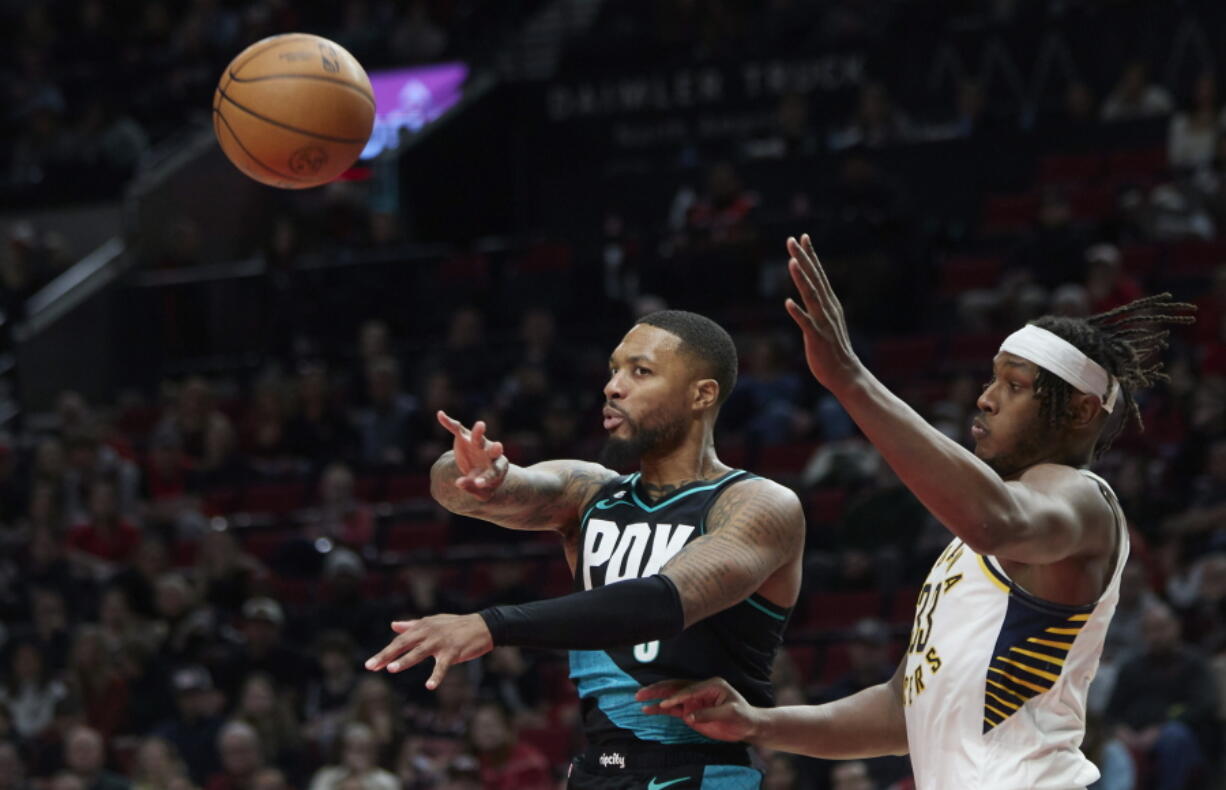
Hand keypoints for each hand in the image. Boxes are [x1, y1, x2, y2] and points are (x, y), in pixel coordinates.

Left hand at [364, 613, 492, 688]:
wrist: (484, 626)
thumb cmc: (456, 626)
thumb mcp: (433, 622)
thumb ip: (412, 625)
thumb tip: (393, 625)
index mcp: (423, 626)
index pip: (399, 640)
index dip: (385, 652)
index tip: (370, 664)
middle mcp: (429, 633)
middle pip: (403, 644)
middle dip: (386, 655)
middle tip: (370, 666)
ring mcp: (441, 642)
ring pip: (419, 652)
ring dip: (405, 660)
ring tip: (391, 669)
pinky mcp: (453, 651)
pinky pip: (443, 666)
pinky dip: (437, 676)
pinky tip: (430, 686)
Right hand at [437, 411, 507, 499]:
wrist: (476, 471)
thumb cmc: (482, 484)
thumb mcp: (481, 492)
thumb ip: (471, 488)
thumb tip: (458, 483)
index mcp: (497, 468)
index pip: (494, 473)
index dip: (485, 478)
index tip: (478, 483)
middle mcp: (490, 454)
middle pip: (493, 451)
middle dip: (495, 449)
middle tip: (498, 446)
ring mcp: (477, 444)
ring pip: (478, 437)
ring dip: (479, 432)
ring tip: (481, 425)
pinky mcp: (464, 437)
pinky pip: (457, 429)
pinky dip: (449, 422)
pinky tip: (440, 415)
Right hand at [636, 677, 761, 742]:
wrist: (747, 725)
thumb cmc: (742, 716)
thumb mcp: (730, 714)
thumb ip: (710, 714)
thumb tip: (689, 717)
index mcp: (711, 685)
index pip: (690, 689)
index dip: (677, 696)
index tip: (666, 703)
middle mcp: (699, 689)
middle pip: (675, 687)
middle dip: (658, 690)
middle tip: (642, 693)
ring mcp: (693, 700)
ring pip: (670, 696)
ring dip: (655, 697)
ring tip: (639, 697)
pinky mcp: (689, 710)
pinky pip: (672, 709)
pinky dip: (660, 709)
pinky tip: (647, 709)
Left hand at [784, 234, 861, 390]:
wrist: (846, 373)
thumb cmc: (833, 348)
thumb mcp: (826, 321)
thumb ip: (818, 305)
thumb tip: (811, 291)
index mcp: (829, 303)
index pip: (818, 274)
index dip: (810, 255)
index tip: (802, 236)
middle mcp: (827, 308)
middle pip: (814, 279)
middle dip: (803, 258)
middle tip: (792, 239)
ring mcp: (823, 322)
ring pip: (810, 296)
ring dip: (801, 279)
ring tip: (791, 262)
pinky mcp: (817, 338)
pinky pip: (806, 323)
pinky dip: (797, 312)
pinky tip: (788, 302)